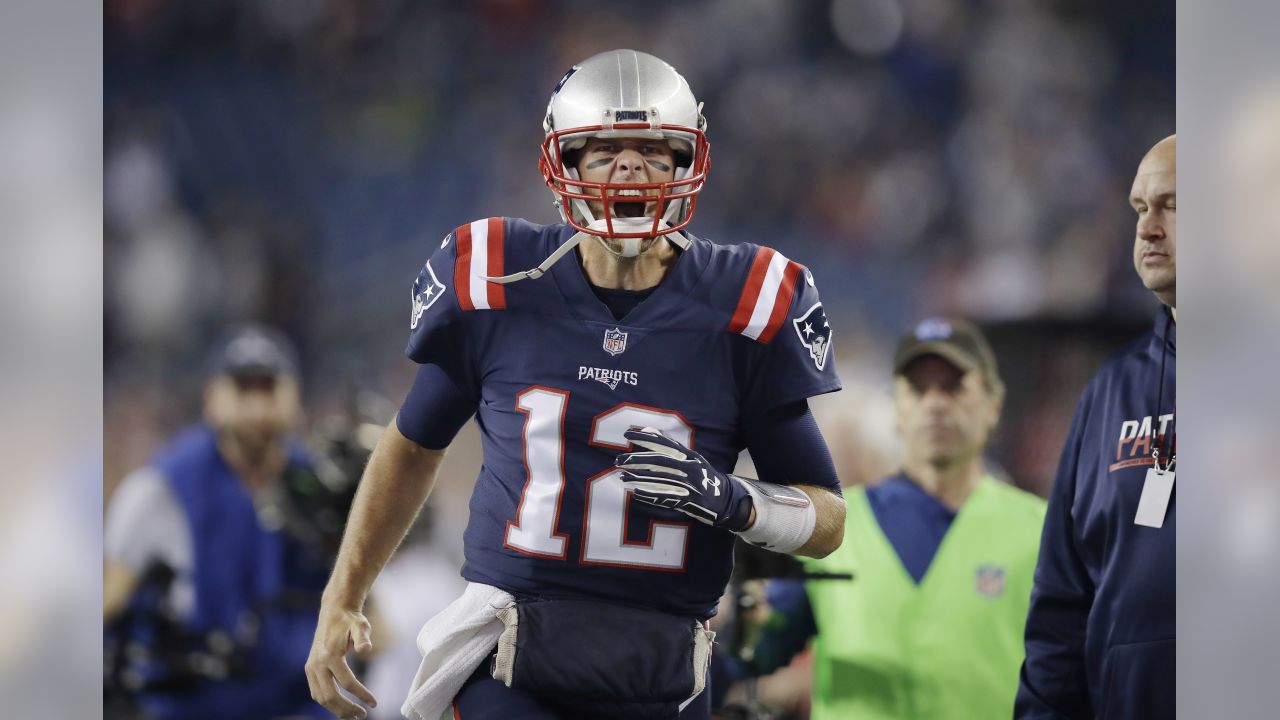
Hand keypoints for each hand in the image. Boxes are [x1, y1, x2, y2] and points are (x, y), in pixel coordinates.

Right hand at [305, 603, 377, 719]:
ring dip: (337, 709)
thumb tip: (366, 649)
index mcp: (330, 655)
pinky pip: (316, 692)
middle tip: (363, 715)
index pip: (347, 683)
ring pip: (321, 698)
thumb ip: (363, 638)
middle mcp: (317, 664)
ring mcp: (311, 668)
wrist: (334, 612)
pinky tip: (341, 706)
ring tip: (354, 715)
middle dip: (347, 708)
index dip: (362, 695)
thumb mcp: (361, 626)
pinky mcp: (310, 669)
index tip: (374, 702)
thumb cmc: (350, 620)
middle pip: (330, 696)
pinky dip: (328, 702)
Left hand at [615, 427, 753, 530]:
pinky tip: (636, 493)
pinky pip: (667, 497)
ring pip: (660, 480)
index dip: (645, 438)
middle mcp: (690, 468)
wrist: (724, 499)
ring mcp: (690, 485)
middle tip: (618, 461)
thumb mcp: (691, 457)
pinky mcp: (689, 500)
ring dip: (639, 479)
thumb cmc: (703, 475)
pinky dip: (651, 495)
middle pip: (659, 462)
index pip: (665, 443)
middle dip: (637, 460)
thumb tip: (648, 430)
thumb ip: (670, 445)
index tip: (627, 434)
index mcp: (689, 455)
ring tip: (622, 477)